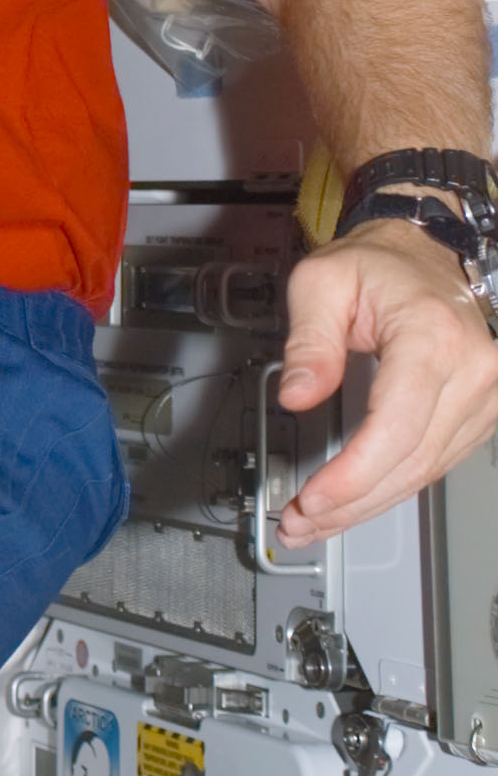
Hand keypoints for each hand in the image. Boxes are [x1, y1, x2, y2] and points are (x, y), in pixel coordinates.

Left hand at [275, 220, 497, 541]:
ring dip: (367, 503)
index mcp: (434, 337)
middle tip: (299, 522)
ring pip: (425, 471)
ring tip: (314, 519)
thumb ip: (308, 342)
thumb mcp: (321, 283)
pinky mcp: (483, 411)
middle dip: (351, 502)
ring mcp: (487, 395)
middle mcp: (474, 370)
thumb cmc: (376, 263)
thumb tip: (296, 398)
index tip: (311, 498)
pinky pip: (435, 461)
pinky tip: (354, 500)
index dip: (354, 475)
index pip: (397, 427)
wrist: (425, 253)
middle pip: (411, 460)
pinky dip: (391, 486)